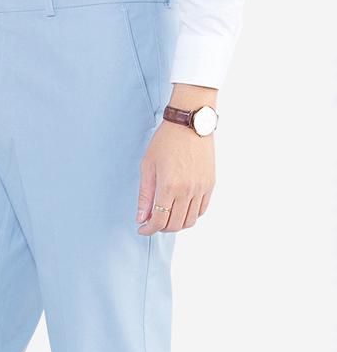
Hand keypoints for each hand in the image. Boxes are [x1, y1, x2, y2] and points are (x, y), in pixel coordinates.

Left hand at [136, 84, 216, 235]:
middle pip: (174, 225)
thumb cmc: (165, 140)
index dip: (148, 230)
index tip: (142, 229)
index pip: (158, 221)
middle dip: (161, 228)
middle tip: (153, 222)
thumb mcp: (148, 166)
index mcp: (168, 186)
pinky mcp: (210, 184)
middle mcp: (187, 191)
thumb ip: (145, 195)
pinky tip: (181, 209)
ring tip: (167, 216)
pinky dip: (190, 216)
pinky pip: (201, 210)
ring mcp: (201, 188)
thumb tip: (141, 218)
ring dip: (176, 224)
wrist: (190, 122)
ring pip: (189, 221)